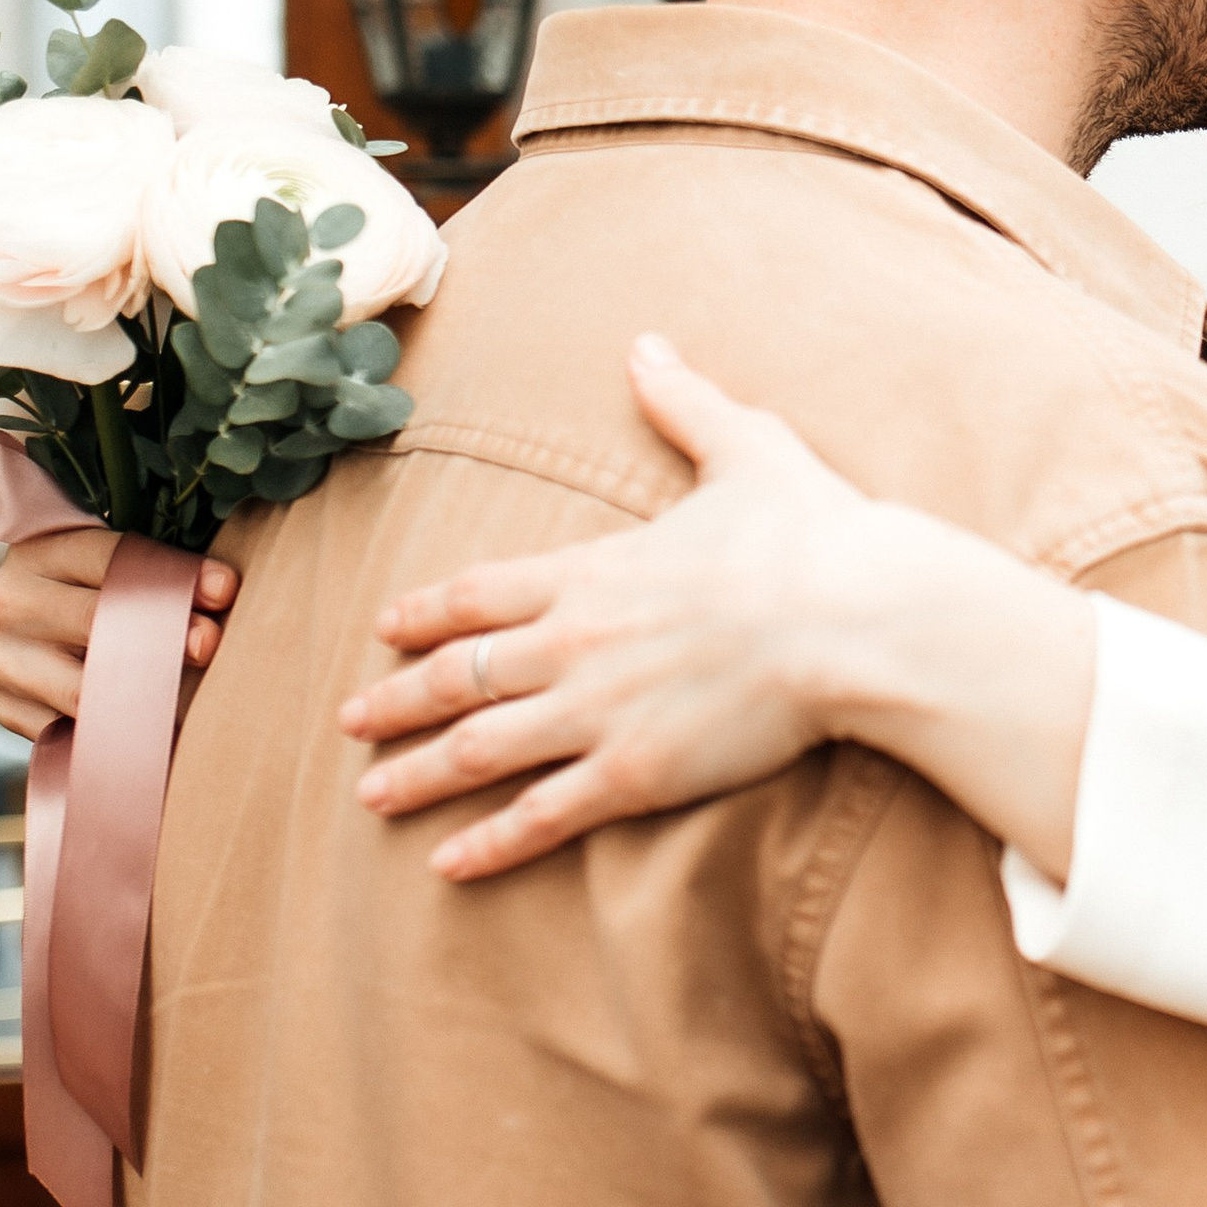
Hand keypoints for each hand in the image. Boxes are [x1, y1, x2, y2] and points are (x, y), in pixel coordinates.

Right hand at [0, 526, 238, 740]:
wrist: (32, 633)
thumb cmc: (96, 591)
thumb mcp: (113, 566)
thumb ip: (156, 572)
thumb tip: (224, 594)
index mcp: (40, 549)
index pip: (110, 558)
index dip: (172, 575)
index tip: (225, 590)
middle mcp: (7, 600)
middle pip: (93, 620)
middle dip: (161, 634)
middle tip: (211, 646)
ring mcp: (0, 658)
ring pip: (80, 686)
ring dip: (146, 697)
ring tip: (195, 702)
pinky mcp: (5, 708)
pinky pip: (68, 729)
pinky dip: (117, 735)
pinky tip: (158, 736)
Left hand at [343, 333, 908, 878]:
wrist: (854, 617)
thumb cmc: (812, 533)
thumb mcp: (746, 448)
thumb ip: (685, 402)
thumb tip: (648, 343)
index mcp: (595, 569)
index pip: (481, 593)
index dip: (428, 612)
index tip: (386, 629)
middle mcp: (575, 642)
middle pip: (459, 675)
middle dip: (397, 700)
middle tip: (351, 721)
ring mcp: (597, 713)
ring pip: (479, 750)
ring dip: (419, 773)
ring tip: (371, 796)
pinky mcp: (635, 774)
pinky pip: (543, 816)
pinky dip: (490, 843)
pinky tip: (449, 863)